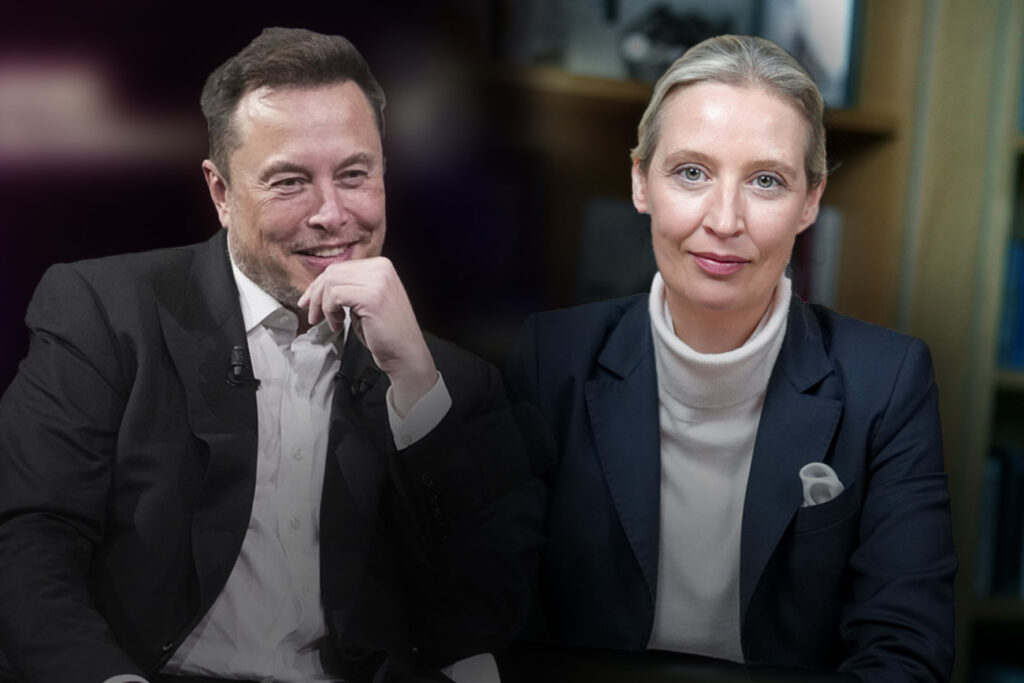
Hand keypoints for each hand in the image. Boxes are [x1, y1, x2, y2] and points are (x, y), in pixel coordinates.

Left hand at [297, 257, 436, 414]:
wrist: (405, 353)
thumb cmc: (385, 332)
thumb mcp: (366, 300)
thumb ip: (350, 287)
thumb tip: (319, 286)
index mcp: (381, 265)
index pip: (339, 267)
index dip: (318, 286)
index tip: (308, 302)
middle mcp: (381, 268)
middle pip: (332, 272)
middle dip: (316, 295)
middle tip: (313, 315)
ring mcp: (378, 280)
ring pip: (330, 283)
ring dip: (324, 306)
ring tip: (333, 322)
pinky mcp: (371, 296)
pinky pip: (335, 296)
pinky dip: (330, 312)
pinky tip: (339, 324)